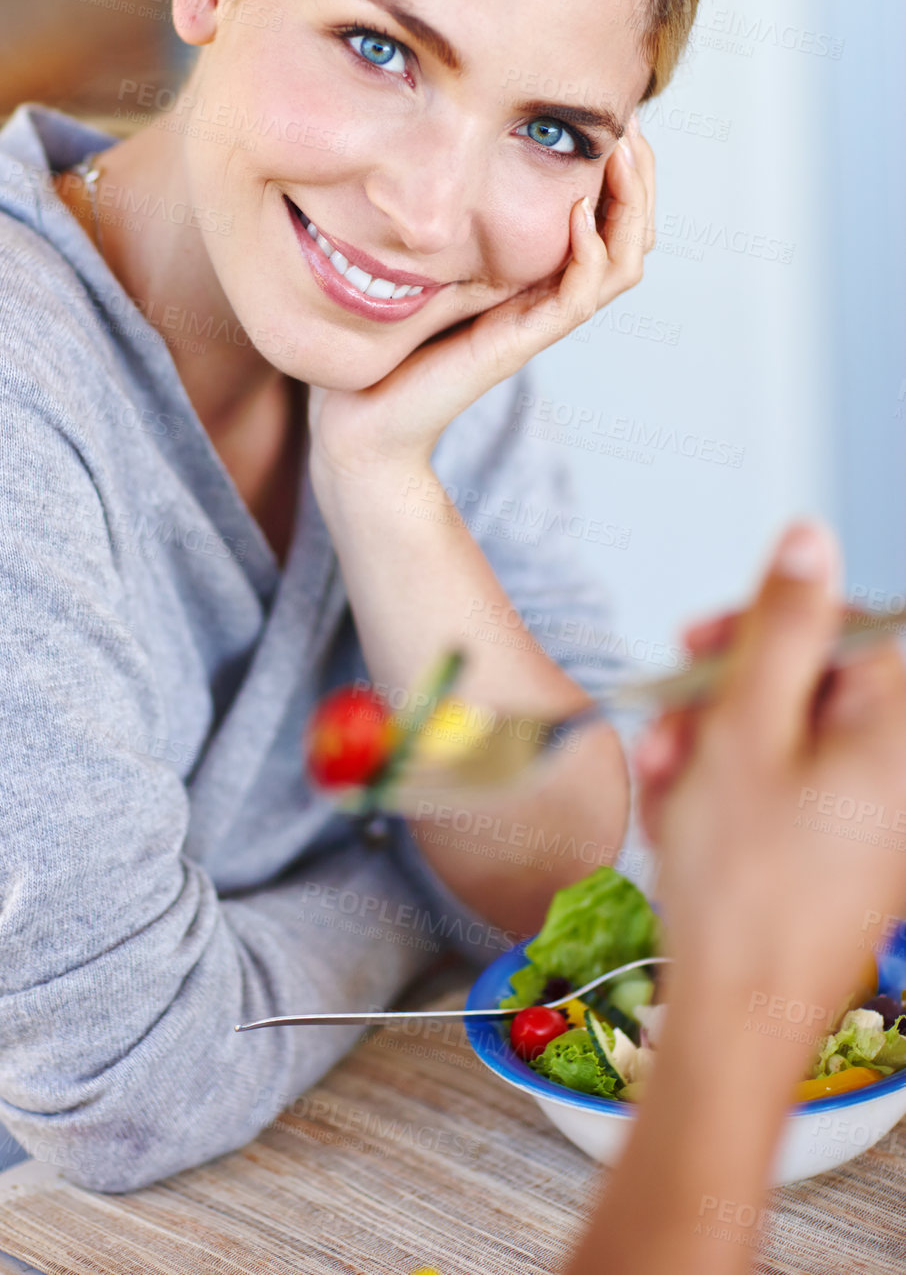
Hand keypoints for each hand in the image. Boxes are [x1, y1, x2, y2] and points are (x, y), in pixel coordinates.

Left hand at [307, 120, 654, 490]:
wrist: (364, 419)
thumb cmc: (391, 343)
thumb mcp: (428, 262)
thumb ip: (454, 222)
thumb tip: (445, 154)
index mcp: (539, 277)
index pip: (611, 221)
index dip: (624, 173)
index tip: (620, 117)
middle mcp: (550, 298)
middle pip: (631, 238)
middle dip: (641, 179)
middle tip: (635, 125)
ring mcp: (540, 322)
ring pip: (620, 265)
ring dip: (629, 208)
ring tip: (622, 155)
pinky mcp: (519, 343)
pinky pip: (576, 297)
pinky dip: (587, 254)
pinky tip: (579, 214)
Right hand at [636, 521, 905, 1037]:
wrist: (738, 1014)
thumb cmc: (745, 890)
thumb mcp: (747, 727)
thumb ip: (780, 625)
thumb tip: (810, 538)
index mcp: (895, 729)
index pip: (852, 625)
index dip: (772, 622)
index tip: (710, 638)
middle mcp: (895, 769)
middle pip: (810, 679)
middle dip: (726, 692)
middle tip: (676, 718)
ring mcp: (869, 814)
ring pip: (783, 732)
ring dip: (713, 743)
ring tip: (669, 783)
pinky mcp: (839, 848)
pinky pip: (782, 785)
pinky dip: (728, 787)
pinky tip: (684, 815)